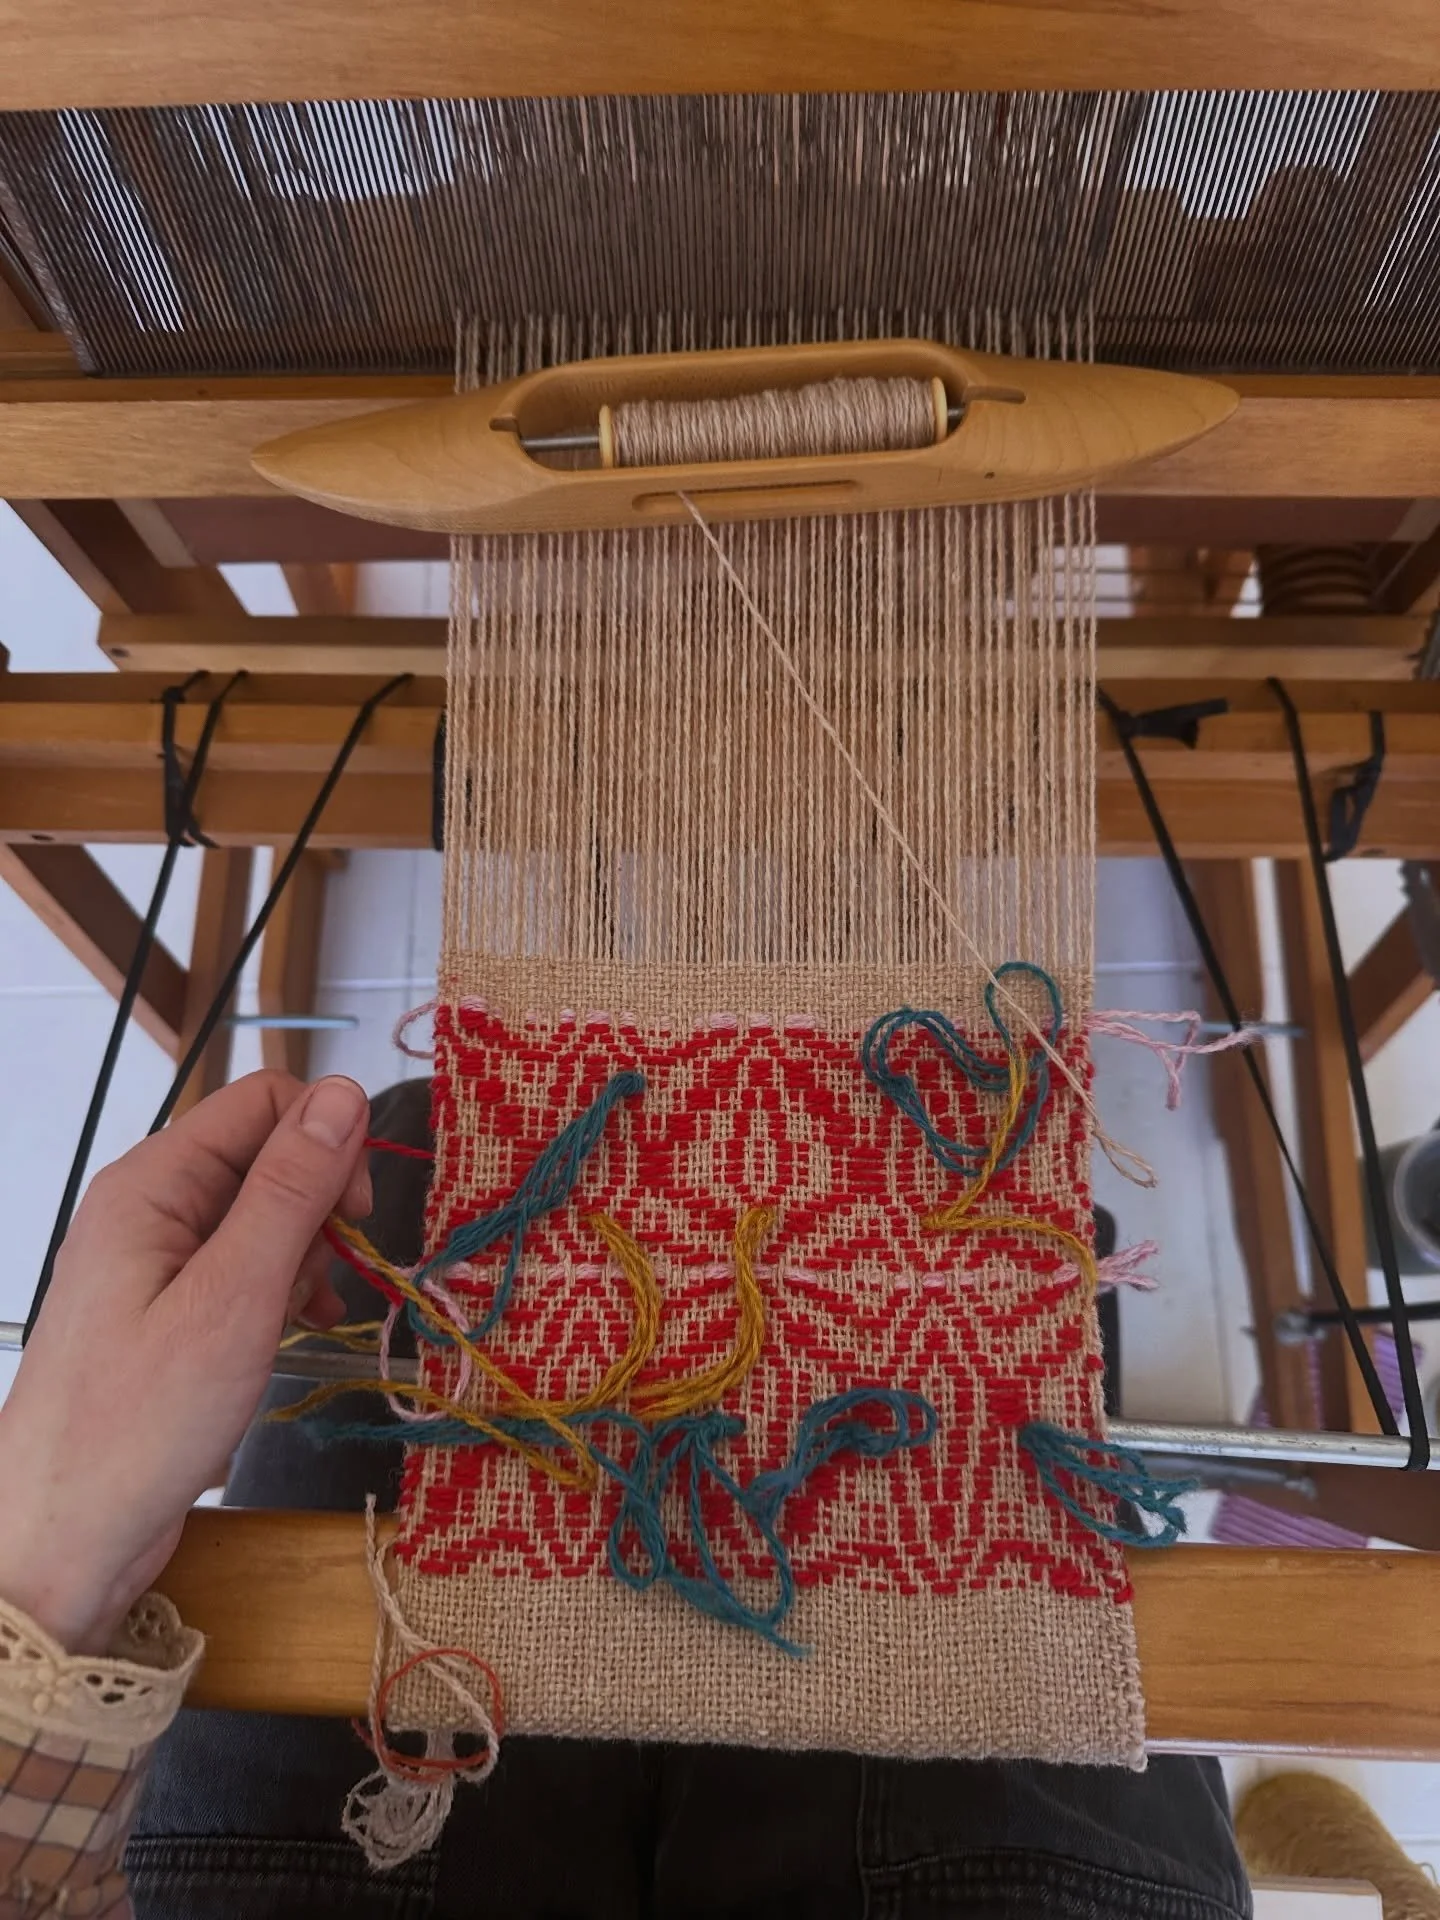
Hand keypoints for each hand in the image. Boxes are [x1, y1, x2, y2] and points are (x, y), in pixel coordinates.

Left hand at [0, 1071, 372, 1653]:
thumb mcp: (235, 1296)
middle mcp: (149, 1208)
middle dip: (318, 1205)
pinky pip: (241, 1267)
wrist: (63, 1541)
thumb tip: (346, 1091)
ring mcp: (153, 1263)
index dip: (326, 1141)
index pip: (263, 1102)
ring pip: (260, 1214)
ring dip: (306, 1251)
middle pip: (263, 1155)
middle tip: (335, 1278)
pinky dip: (282, 1287)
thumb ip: (291, 1190)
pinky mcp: (165, 1314)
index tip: (360, 1217)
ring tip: (312, 1314)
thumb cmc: (143, 1419)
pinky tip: (299, 1328)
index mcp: (152, 1184)